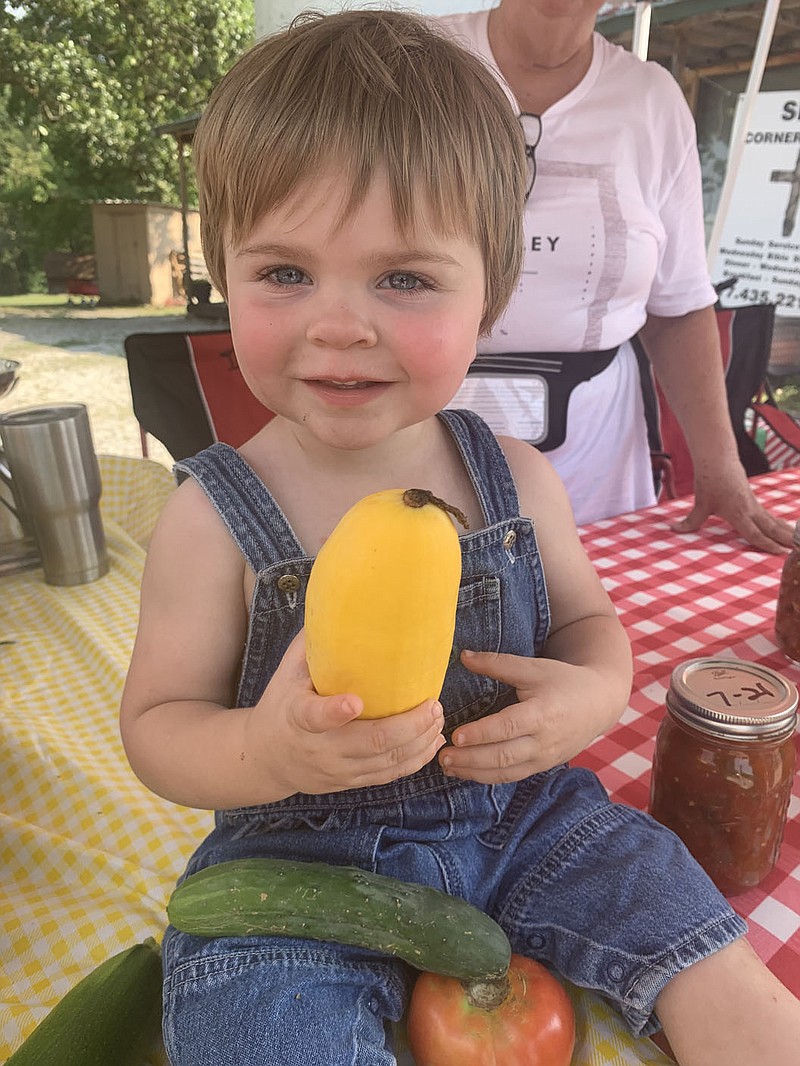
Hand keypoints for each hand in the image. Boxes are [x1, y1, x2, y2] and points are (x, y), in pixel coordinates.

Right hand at [244, 630, 445, 796]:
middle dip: (407, 727)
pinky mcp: (350, 782)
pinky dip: (416, 760)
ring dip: (419, 742)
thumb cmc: (283, 703)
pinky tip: (434, 741)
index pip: (314, 717)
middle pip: (369, 744)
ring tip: (438, 717)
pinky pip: (389, 776)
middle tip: (432, 704)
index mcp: (297, 717)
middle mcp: (319, 748)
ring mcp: (336, 770)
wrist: (266, 758)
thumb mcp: (287, 672)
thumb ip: (315, 644)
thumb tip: (345, 601)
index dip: (335, 712)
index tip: (355, 701)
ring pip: (386, 763)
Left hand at [437, 651, 612, 783]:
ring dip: (474, 772)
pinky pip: (512, 776)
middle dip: (470, 759)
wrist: (599, 703)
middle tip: (442, 755)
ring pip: (505, 772)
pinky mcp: (542, 766)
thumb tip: (463, 656)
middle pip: (503, 756)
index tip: (455, 735)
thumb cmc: (563, 680)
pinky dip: (487, 777)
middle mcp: (544, 741)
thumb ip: (497, 663)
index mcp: (542, 713)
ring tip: (447, 766)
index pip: (507, 728)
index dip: (481, 734)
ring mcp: (544, 758)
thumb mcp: (533, 668)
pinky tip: (466, 771)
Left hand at [676, 464, 792, 553]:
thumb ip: (691, 521)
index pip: (754, 533)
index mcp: (738, 512)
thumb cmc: (709, 480)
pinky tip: (789, 530)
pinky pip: (770, 516)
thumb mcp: (700, 503)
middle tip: (797, 551)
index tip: (780, 553)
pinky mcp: (754, 500)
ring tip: (798, 543)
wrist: (718, 459)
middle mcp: (750, 509)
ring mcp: (754, 504)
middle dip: (785, 540)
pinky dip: (780, 524)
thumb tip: (674, 531)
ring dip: (787, 532)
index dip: (766, 544)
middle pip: (771, 528)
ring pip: (773, 522)